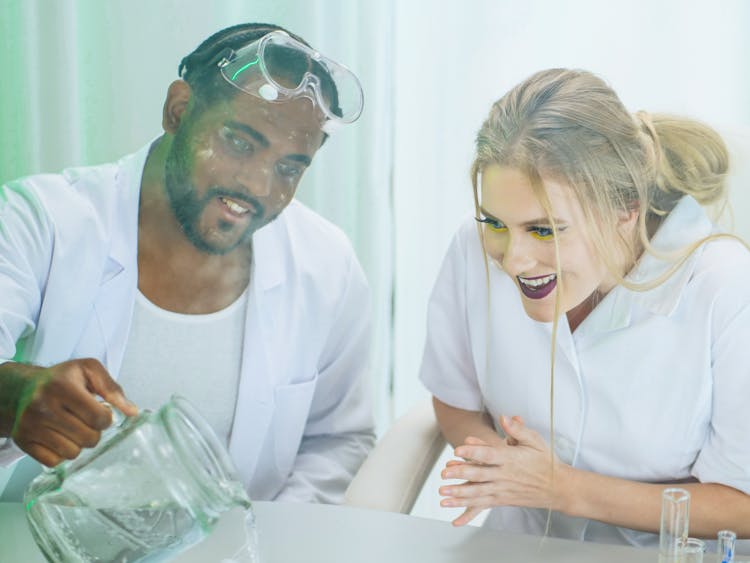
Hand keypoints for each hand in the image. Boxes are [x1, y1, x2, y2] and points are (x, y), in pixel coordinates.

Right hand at [1, 359, 137, 466]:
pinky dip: (62, 453)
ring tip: (73, 428)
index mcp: (61, 386)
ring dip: (79, 443)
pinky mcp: (23, 441)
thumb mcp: (88, 370)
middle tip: (86, 420)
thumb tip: (132, 412)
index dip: (106, 418)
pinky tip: (60, 437)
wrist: (23, 389)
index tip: (101, 412)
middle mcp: (42, 407)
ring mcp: (30, 426)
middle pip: (88, 438)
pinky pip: (54, 461)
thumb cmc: (62, 379)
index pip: (98, 417)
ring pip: (72, 453)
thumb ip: (112, 388)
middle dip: (94, 431)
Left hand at [438, 415, 563, 525]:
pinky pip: (482, 506)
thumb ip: (518, 429)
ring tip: (442, 494)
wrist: (559, 488)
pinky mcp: (501, 500)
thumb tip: (505, 417)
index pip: (488, 454)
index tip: (458, 449)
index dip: (473, 451)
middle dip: (459, 475)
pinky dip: (467, 510)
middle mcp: (504, 476)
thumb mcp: (535, 441)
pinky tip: (454, 515)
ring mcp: (502, 490)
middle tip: (443, 474)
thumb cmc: (546, 462)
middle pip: (479, 475)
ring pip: (477, 493)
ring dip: (459, 494)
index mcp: (510, 459)